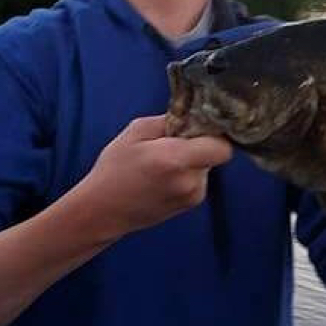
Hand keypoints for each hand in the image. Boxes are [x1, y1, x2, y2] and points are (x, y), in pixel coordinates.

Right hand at [74, 115, 232, 239]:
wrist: (103, 211)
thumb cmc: (115, 168)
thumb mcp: (136, 131)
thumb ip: (171, 119)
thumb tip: (194, 114)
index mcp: (176, 159)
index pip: (222, 146)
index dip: (214, 134)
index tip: (198, 127)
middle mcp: (190, 180)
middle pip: (215, 154)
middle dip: (199, 144)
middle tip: (172, 143)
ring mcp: (192, 195)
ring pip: (207, 166)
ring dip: (192, 160)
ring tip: (163, 163)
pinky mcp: (191, 204)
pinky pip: (199, 179)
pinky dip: (188, 174)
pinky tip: (164, 177)